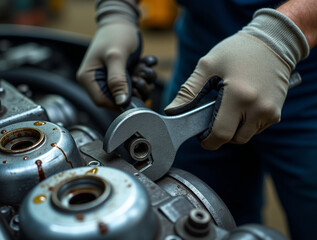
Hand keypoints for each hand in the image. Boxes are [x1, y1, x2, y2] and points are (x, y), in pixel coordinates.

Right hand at [77, 22, 140, 109]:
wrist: (122, 22)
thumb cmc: (115, 34)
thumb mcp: (116, 56)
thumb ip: (117, 80)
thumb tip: (120, 102)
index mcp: (88, 78)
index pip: (101, 101)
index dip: (119, 103)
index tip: (134, 96)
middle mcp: (97, 82)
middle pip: (117, 100)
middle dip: (133, 91)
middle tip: (140, 76)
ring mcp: (109, 80)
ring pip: (128, 94)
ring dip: (141, 84)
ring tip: (142, 68)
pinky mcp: (121, 78)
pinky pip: (134, 86)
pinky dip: (143, 78)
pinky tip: (143, 65)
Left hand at [165, 8, 308, 149]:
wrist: (273, 42)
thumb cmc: (237, 51)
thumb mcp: (208, 66)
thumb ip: (188, 92)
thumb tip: (171, 112)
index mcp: (239, 95)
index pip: (220, 134)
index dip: (208, 140)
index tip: (202, 135)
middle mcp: (258, 107)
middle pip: (233, 139)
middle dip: (219, 134)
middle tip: (213, 116)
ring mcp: (270, 112)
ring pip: (244, 136)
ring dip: (233, 129)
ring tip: (228, 108)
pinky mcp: (276, 113)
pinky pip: (255, 129)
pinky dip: (245, 124)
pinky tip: (242, 106)